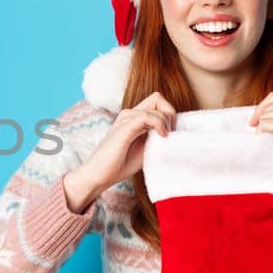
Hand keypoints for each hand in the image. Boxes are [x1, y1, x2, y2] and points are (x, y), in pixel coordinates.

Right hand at [64, 92, 177, 211]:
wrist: (98, 175)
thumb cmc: (119, 164)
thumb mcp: (144, 148)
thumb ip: (155, 137)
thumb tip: (174, 132)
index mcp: (133, 118)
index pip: (157, 103)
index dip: (169, 115)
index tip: (171, 134)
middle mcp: (129, 114)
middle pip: (158, 97)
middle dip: (170, 113)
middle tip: (170, 133)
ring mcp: (126, 118)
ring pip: (156, 105)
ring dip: (167, 121)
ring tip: (165, 138)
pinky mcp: (124, 126)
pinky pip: (148, 116)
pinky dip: (160, 124)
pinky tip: (162, 137)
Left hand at [247, 92, 272, 197]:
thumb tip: (261, 112)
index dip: (262, 108)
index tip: (255, 120)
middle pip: (268, 104)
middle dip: (259, 116)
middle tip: (254, 129)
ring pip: (265, 115)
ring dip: (261, 126)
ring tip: (264, 137)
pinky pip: (265, 124)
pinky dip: (261, 132)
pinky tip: (263, 139)